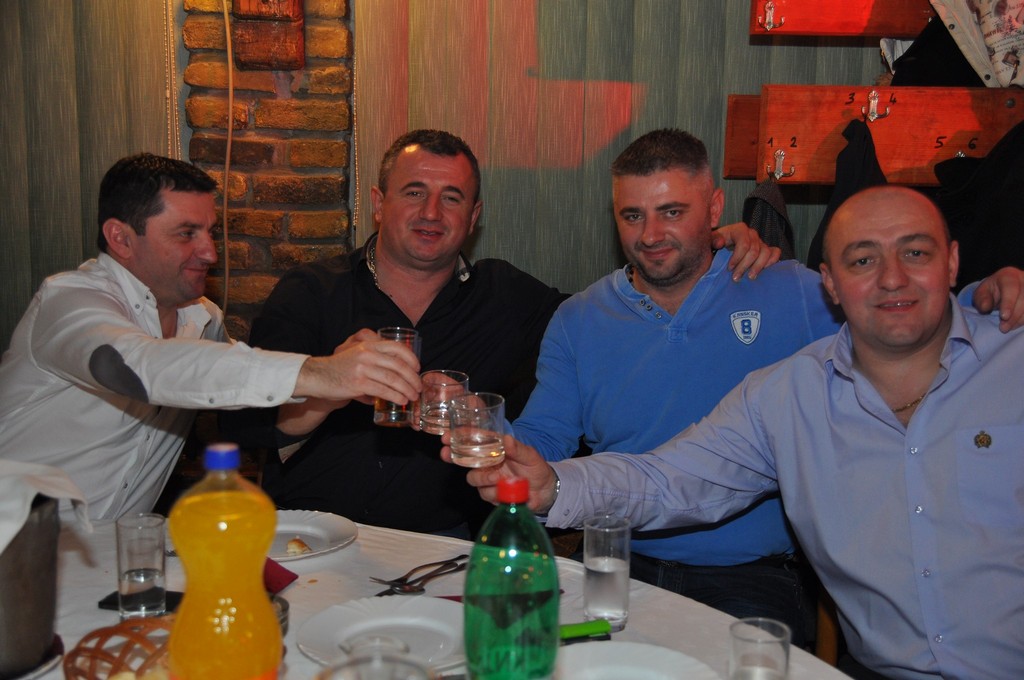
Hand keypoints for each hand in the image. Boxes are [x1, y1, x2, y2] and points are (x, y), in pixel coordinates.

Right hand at [294, 328, 421, 403]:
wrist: (317, 376)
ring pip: (393, 380)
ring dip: (407, 390)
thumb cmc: (340, 368)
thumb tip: (397, 372)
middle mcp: (367, 354)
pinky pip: (383, 391)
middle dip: (413, 378)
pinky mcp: (358, 383)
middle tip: (418, 388)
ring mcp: (363, 368)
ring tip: (412, 397)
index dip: (411, 358)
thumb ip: (375, 359)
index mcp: (369, 345)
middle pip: (399, 366)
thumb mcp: (357, 355)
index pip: (397, 347)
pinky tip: (401, 400)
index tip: (418, 368)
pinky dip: (395, 396)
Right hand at [440, 434, 558, 513]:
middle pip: (463, 459)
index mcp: (494, 449)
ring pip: (473, 478)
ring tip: (497, 477)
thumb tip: (506, 439)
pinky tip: (505, 489)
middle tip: (446, 453)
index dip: (458, 438)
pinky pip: (485, 493)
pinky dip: (494, 492)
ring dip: (483, 477)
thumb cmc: (536, 467)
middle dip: (453, 456)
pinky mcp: (491, 494)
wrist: (545, 491)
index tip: (446, 437)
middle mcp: (487, 462)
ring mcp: (487, 479)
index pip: (473, 440)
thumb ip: (518, 448)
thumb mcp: (530, 455)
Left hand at [712, 222, 780, 280]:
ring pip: (766, 252)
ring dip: (758, 267)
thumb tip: (720, 243)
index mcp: (737, 230)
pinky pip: (775, 252)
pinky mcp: (766, 250)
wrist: (718, 255)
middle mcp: (751, 234)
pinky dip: (771, 261)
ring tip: (750, 277)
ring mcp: (760, 242)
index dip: (738, 257)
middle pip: (754, 250)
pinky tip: (763, 271)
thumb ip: (713, 241)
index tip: (729, 269)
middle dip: (745, 266)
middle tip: (736, 278)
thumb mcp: (708, 244)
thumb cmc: (713, 249)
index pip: (744, 242)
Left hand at [972, 267, 1023, 331]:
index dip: (1008, 303)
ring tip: (1007, 328)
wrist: (1002, 290)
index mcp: (1009, 275)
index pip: (1011, 288)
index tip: (1004, 316)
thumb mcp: (981, 294)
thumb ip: (981, 299)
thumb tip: (985, 307)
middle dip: (1014, 315)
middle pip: (1023, 298)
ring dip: (1020, 319)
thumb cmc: (990, 292)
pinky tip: (1015, 325)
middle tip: (1003, 328)